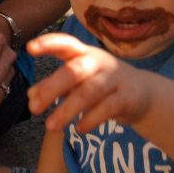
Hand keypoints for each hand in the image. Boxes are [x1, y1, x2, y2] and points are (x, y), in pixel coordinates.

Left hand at [27, 33, 149, 133]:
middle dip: (52, 88)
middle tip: (33, 108)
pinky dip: (90, 119)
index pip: (66, 43)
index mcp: (84, 53)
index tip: (29, 49)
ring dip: (67, 110)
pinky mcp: (127, 97)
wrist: (143, 93)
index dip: (48, 43)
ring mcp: (115, 78)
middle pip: (74, 70)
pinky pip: (107, 108)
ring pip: (88, 92)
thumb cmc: (102, 83)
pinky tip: (78, 129)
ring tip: (50, 127)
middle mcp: (99, 61)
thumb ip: (55, 86)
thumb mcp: (79, 81)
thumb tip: (31, 96)